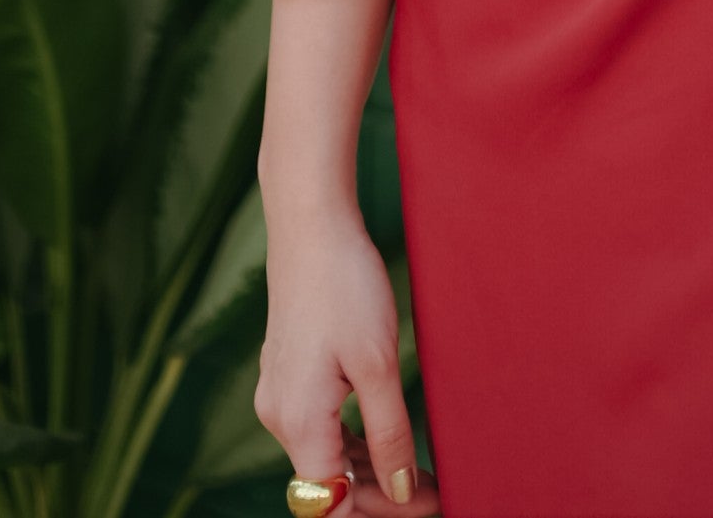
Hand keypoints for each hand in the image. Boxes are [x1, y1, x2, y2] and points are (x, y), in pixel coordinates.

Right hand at [254, 198, 436, 514]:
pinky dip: (352, 442)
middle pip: (326, 487)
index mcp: (297, 422)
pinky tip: (385, 438)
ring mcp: (280, 396)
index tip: (424, 505)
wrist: (310, 223)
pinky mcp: (288, 377)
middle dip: (379, 494)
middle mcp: (280, 417)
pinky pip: (318, 430)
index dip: (378, 512)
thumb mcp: (378, 364)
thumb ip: (389, 434)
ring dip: (368, 471)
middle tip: (432, 491)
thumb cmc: (345, 284)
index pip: (331, 503)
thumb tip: (399, 492)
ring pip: (324, 459)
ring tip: (419, 471)